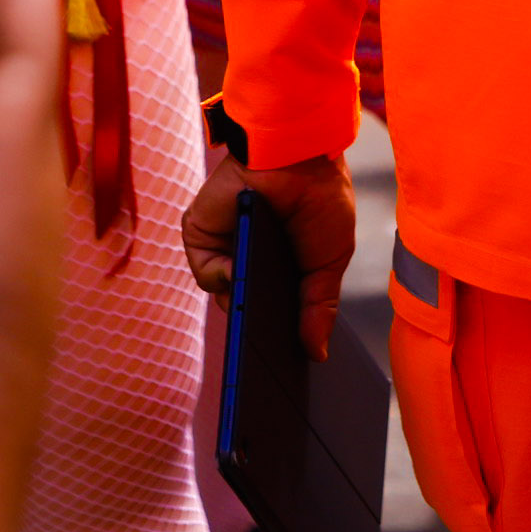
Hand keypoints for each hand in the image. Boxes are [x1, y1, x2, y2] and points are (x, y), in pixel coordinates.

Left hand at [183, 140, 357, 360]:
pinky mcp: (201, 233)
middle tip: (271, 368)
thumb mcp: (329, 260)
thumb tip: (317, 352)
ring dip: (240, 307)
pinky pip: (205, 272)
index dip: (281, 340)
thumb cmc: (321, 198)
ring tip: (259, 324)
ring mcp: (224, 248)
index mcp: (280, 269)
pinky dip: (222, 276)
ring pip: (224, 296)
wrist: (299, 155)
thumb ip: (319, 306)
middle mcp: (250, 261)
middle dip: (258, 334)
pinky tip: (241, 270)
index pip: (274, 313)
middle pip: (246, 311)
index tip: (292, 376)